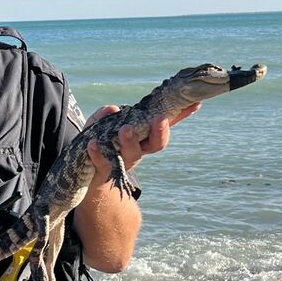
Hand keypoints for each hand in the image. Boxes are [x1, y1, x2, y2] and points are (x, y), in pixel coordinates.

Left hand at [85, 102, 200, 174]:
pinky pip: (103, 162)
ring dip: (130, 140)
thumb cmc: (99, 144)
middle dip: (160, 131)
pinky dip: (98, 153)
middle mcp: (138, 150)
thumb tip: (113, 109)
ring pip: (132, 153)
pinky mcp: (105, 171)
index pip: (164, 125)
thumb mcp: (101, 125)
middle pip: (157, 144)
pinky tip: (93, 143)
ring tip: (125, 129)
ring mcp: (123, 162)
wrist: (87, 177)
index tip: (195, 103)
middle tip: (159, 118)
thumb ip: (105, 115)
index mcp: (143, 137)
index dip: (181, 115)